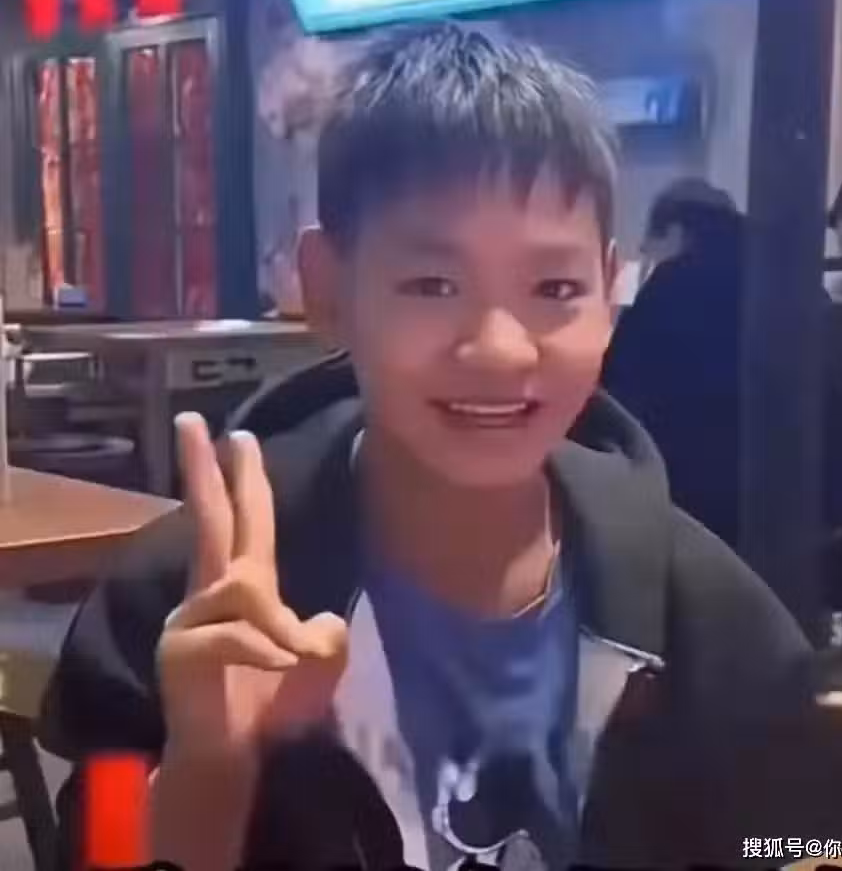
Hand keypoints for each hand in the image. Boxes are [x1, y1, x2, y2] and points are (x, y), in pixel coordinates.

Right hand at [157, 413, 347, 765]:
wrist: (239, 759)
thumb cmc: (275, 706)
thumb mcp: (319, 662)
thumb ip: (325, 631)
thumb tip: (316, 621)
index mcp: (247, 584)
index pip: (247, 520)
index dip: (246, 479)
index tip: (239, 435)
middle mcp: (214, 591)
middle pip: (210, 518)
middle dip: (204, 468)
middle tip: (194, 420)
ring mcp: (191, 618)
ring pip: (244, 588)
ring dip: (278, 626)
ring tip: (292, 657)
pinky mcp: (180, 648)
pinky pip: (236, 632)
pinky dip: (265, 649)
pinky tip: (278, 665)